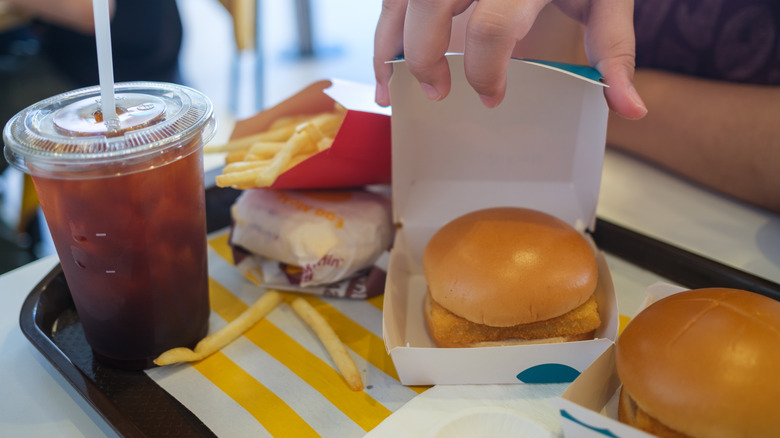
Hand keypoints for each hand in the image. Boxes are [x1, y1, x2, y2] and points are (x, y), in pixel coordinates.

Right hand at [373, 0, 646, 119]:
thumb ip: (614, 49)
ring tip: (390, 87)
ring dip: (389, 44)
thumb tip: (632, 108)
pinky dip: (386, 25)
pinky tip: (389, 56)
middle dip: (423, 58)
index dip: (485, 70)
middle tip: (436, 93)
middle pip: (431, 6)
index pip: (492, 26)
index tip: (492, 96)